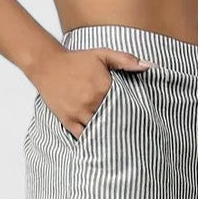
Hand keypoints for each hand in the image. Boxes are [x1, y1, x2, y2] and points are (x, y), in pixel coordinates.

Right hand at [29, 48, 154, 139]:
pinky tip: (101, 144)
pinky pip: (84, 136)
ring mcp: (80, 113)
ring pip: (100, 130)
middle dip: (123, 126)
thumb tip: (150, 66)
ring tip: (121, 143)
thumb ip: (126, 60)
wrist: (48, 65)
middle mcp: (92, 102)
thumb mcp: (102, 54)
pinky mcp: (69, 120)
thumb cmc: (77, 60)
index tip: (141, 119)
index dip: (133, 112)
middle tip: (135, 136)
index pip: (125, 105)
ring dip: (109, 135)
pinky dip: (92, 140)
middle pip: (114, 120)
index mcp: (103, 87)